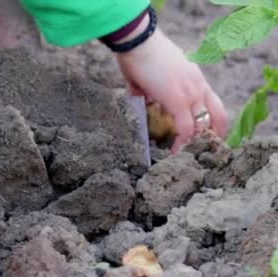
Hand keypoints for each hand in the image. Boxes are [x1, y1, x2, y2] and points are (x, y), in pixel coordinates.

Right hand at [114, 24, 227, 152]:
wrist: (138, 42)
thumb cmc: (139, 53)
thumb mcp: (150, 74)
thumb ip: (149, 89)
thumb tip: (141, 98)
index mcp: (194, 77)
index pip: (213, 104)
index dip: (212, 122)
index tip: (203, 136)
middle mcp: (198, 85)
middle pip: (217, 116)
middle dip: (211, 136)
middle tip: (200, 151)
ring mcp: (191, 92)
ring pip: (203, 125)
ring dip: (194, 142)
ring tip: (185, 155)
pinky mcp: (178, 100)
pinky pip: (185, 128)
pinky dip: (181, 143)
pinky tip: (174, 153)